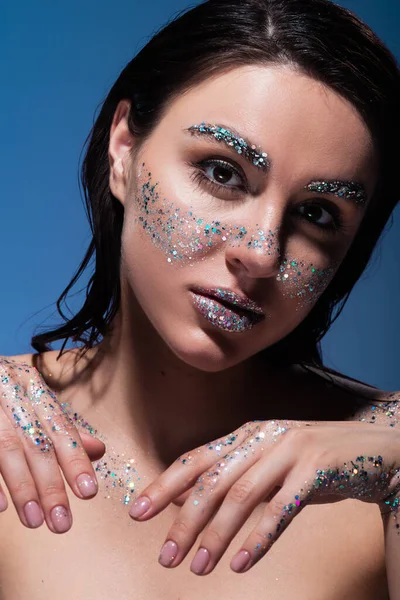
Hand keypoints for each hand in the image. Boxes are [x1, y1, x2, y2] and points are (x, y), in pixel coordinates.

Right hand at [0, 356, 104, 532]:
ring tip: (35, 521)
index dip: (75, 459)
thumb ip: (61, 428)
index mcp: (33, 388)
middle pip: (36, 442)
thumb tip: (99, 450)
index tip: (88, 492)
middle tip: (62, 522)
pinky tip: (1, 507)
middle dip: (51, 485)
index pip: (60, 427)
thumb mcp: (32, 401)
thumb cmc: (3, 393)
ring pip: (7, 449)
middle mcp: (11, 393)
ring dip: (22, 488)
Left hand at [129, 408, 399, 574]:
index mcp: (245, 435)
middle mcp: (262, 438)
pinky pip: (282, 509)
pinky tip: (241, 563)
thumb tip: (182, 501)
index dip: (165, 486)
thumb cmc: (310, 460)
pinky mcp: (316, 469)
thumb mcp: (266, 462)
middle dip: (184, 522)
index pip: (196, 460)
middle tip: (165, 557)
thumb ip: (229, 477)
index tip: (137, 513)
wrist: (370, 448)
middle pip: (213, 482)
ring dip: (217, 535)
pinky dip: (259, 538)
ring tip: (197, 567)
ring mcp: (290, 451)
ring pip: (242, 496)